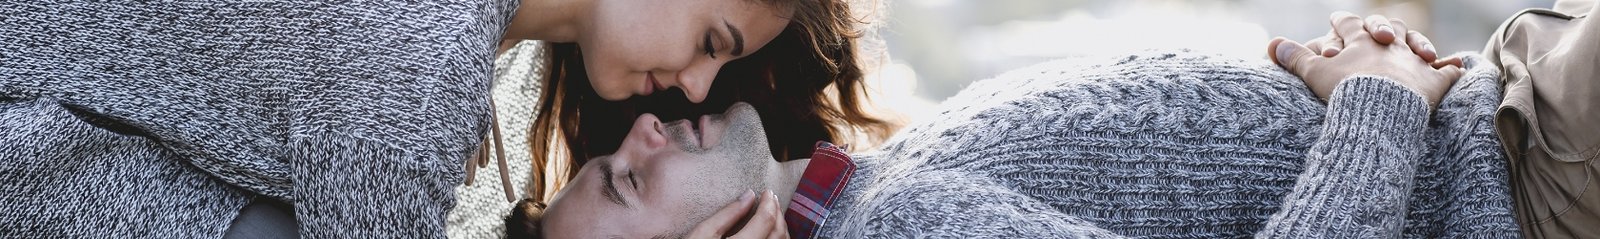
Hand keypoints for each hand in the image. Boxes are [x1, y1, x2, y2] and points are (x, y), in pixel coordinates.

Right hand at [686, 190, 789, 238]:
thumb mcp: (703, 234)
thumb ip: (727, 215)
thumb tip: (749, 195)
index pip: (766, 220)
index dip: (769, 203)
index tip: (767, 192)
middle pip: (778, 233)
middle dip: (778, 213)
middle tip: (771, 199)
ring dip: (781, 227)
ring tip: (772, 214)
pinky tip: (770, 233)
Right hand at [1270, 12, 1464, 108]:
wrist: (1380, 110)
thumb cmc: (1345, 91)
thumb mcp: (1314, 73)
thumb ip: (1295, 58)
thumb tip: (1272, 44)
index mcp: (1361, 41)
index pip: (1349, 24)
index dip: (1342, 21)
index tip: (1337, 19)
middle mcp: (1390, 46)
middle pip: (1389, 26)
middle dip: (1384, 26)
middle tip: (1382, 32)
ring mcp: (1414, 61)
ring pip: (1417, 44)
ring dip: (1418, 44)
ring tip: (1420, 50)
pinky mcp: (1434, 81)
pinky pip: (1446, 73)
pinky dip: (1450, 70)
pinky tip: (1454, 67)